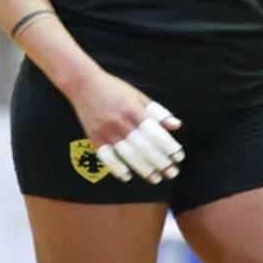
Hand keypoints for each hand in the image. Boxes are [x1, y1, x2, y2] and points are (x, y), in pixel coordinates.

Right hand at [65, 70, 183, 183]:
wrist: (84, 84)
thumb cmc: (115, 89)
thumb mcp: (138, 96)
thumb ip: (157, 112)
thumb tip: (176, 126)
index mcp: (134, 110)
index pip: (155, 132)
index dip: (168, 146)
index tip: (179, 157)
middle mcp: (121, 122)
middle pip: (143, 146)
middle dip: (160, 161)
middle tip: (172, 173)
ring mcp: (106, 131)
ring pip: (127, 154)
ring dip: (143, 168)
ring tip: (156, 178)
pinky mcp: (94, 137)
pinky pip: (106, 157)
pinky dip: (117, 168)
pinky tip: (128, 176)